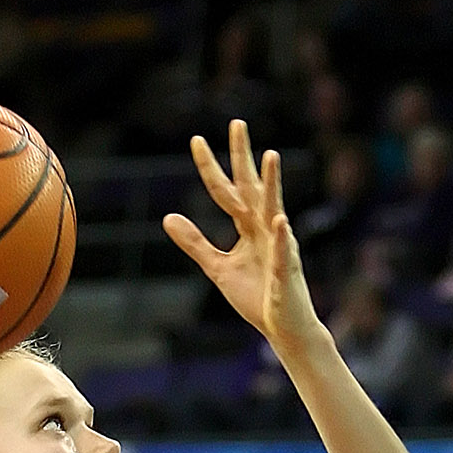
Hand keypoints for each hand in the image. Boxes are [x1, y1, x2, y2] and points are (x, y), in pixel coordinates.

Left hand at [163, 121, 319, 358]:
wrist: (284, 328)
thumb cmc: (257, 297)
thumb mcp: (218, 268)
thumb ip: (195, 242)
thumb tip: (168, 217)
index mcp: (249, 227)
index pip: (227, 191)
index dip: (211, 168)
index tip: (196, 140)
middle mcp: (266, 229)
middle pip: (251, 187)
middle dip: (244, 157)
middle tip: (236, 123)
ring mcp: (278, 247)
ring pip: (273, 209)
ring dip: (272, 184)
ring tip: (269, 155)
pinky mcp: (284, 272)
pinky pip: (280, 252)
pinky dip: (279, 237)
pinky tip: (277, 219)